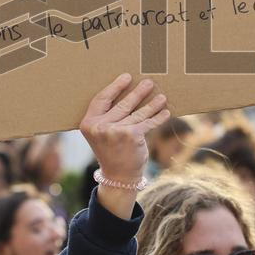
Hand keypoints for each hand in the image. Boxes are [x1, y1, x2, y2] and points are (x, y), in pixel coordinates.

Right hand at [80, 74, 168, 218]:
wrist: (118, 177)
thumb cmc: (112, 152)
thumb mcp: (101, 134)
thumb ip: (107, 117)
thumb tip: (128, 93)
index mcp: (88, 123)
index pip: (102, 99)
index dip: (115, 87)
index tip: (127, 77)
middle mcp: (100, 127)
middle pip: (122, 104)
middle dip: (138, 92)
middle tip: (149, 83)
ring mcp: (116, 131)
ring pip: (138, 113)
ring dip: (152, 104)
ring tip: (162, 97)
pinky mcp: (132, 135)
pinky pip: (147, 123)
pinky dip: (158, 117)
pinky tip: (165, 112)